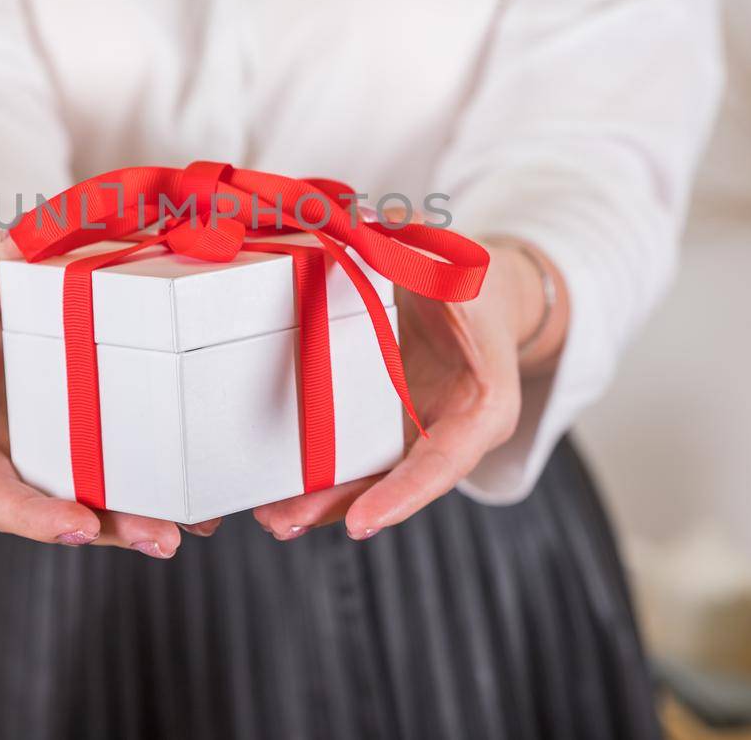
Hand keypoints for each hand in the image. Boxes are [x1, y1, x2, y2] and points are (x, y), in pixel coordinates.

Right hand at [0, 232, 216, 557]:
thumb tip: (20, 236)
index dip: (34, 515)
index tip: (81, 525)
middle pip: (47, 518)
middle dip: (106, 532)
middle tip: (161, 537)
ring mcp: (33, 474)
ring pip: (83, 517)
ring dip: (135, 528)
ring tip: (188, 530)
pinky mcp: (69, 470)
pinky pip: (103, 496)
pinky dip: (144, 504)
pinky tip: (196, 512)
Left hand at [252, 239, 558, 540]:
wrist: (480, 294)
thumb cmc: (473, 282)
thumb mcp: (458, 268)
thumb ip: (418, 259)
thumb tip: (359, 228)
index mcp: (482, 408)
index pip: (442, 463)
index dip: (402, 495)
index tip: (360, 522)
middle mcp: (448, 432)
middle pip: (394, 484)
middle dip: (338, 507)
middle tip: (281, 522)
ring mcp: (413, 433)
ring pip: (367, 479)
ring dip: (317, 501)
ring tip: (268, 517)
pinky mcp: (384, 425)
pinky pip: (352, 456)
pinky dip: (315, 474)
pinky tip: (271, 487)